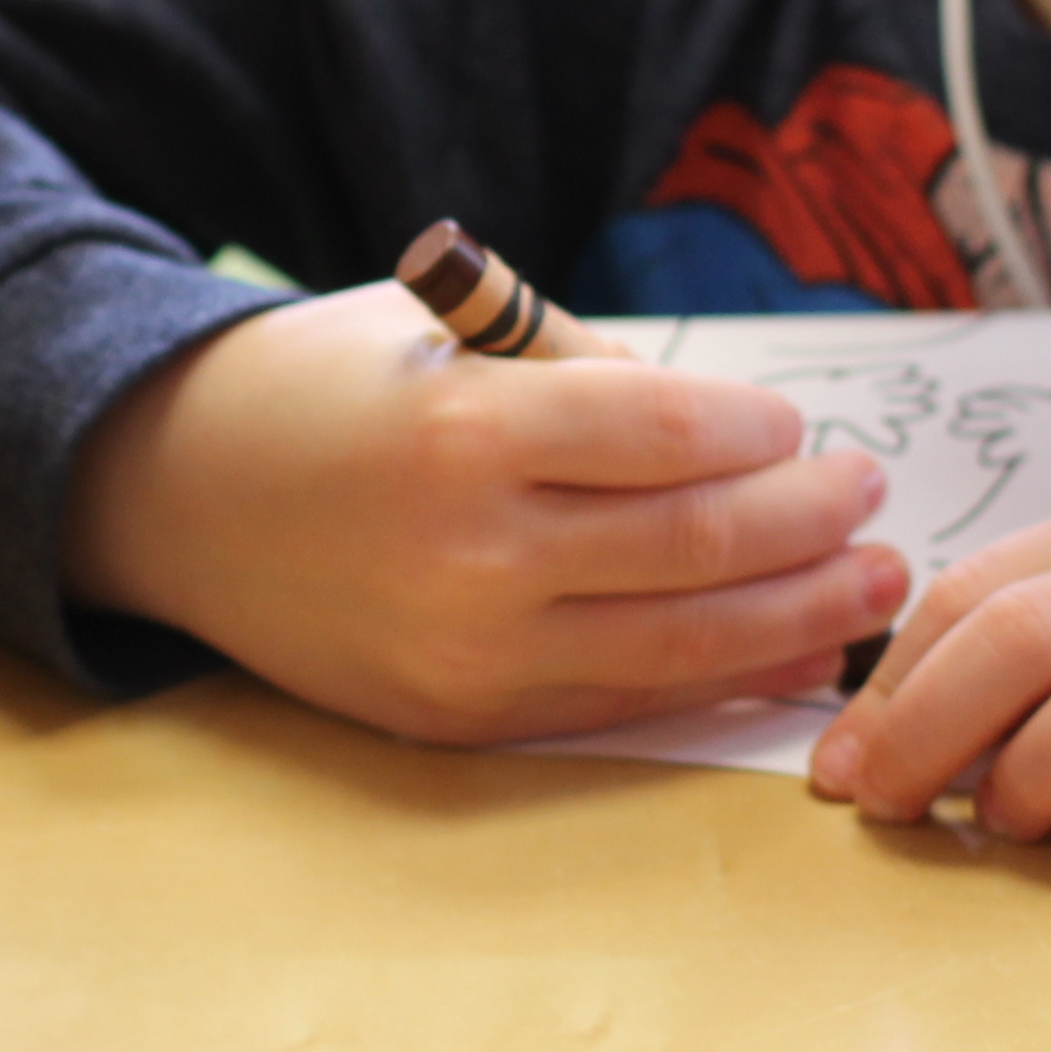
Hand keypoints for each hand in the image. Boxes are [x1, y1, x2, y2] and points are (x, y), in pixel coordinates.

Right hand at [61, 282, 910, 741]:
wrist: (177, 497)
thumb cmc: (325, 391)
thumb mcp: (442, 332)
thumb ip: (580, 372)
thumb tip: (736, 435)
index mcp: (469, 431)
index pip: (670, 437)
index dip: (763, 437)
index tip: (802, 431)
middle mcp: (470, 552)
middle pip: (695, 546)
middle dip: (809, 526)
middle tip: (872, 499)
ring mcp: (466, 651)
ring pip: (679, 644)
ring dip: (799, 618)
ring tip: (873, 586)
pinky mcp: (459, 718)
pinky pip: (620, 703)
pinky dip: (719, 683)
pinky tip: (790, 655)